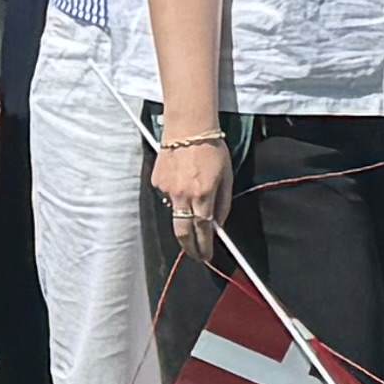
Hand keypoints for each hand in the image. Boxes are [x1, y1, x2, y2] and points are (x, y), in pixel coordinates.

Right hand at [153, 124, 232, 268]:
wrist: (188, 128)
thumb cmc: (212, 149)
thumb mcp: (227, 176)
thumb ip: (223, 203)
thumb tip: (218, 224)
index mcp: (203, 194)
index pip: (203, 230)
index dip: (204, 246)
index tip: (206, 255)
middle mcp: (183, 195)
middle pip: (182, 232)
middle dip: (189, 247)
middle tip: (196, 254)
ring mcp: (167, 189)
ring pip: (174, 213)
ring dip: (184, 215)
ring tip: (193, 199)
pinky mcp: (156, 182)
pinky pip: (167, 196)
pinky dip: (176, 194)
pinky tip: (182, 179)